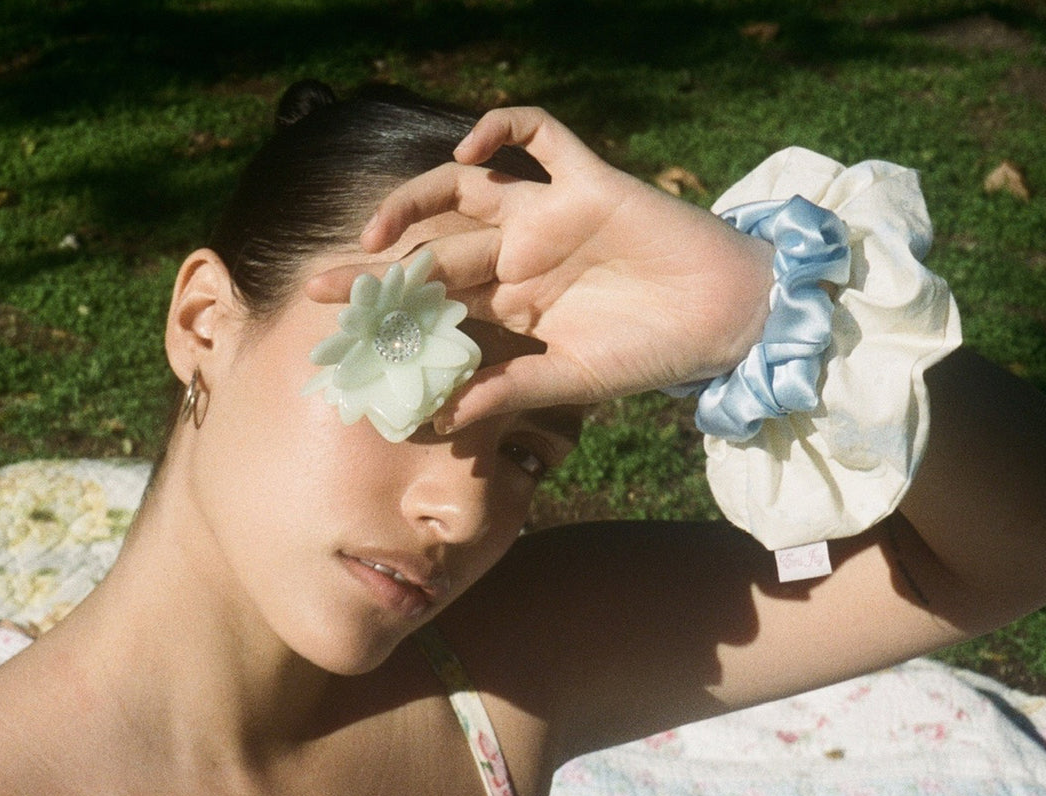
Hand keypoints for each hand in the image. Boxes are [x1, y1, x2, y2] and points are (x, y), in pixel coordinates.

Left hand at [305, 107, 773, 431]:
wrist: (723, 320)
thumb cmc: (648, 354)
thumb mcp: (567, 382)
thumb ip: (504, 391)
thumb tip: (437, 416)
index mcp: (511, 306)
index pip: (435, 303)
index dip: (387, 314)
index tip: (336, 334)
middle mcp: (519, 256)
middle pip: (434, 249)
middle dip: (376, 269)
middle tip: (322, 288)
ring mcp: (549, 216)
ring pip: (468, 189)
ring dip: (416, 199)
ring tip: (376, 231)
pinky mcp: (588, 182)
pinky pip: (541, 136)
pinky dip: (504, 128)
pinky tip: (470, 147)